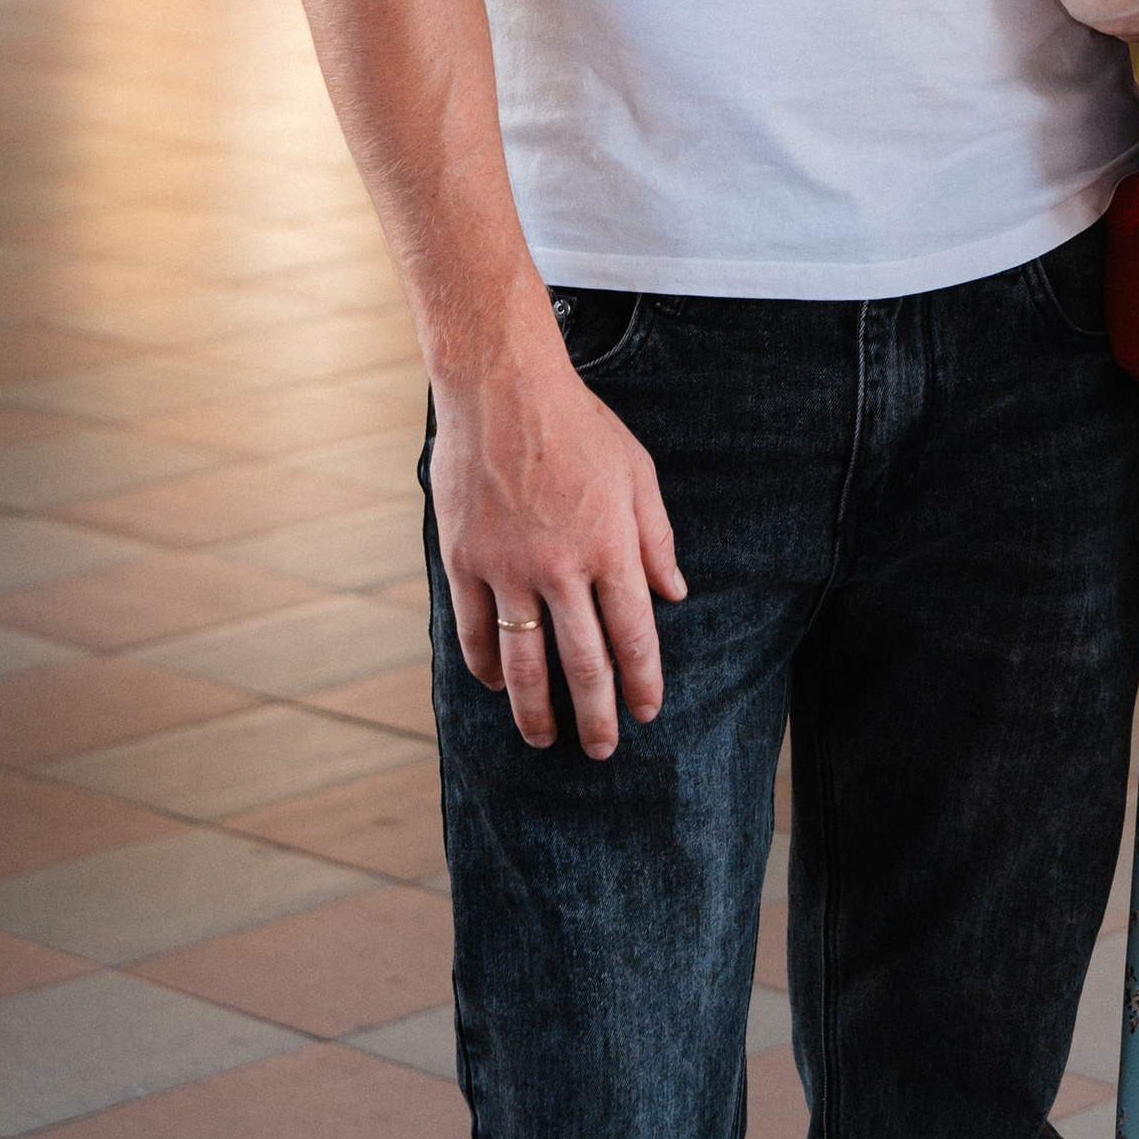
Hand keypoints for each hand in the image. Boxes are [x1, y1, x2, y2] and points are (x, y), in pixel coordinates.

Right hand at [430, 330, 685, 760]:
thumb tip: (673, 594)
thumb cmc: (579, 426)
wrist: (503, 388)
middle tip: (601, 750)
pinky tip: (498, 684)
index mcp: (610, 546)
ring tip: (544, 738)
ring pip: (523, 662)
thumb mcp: (636, 472)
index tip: (646, 712)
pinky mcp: (464, 561)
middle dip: (595, 715)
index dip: (641, 682)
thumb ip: (656, 539)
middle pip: (582, 662)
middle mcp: (561, 566)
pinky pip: (475, 631)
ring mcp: (507, 567)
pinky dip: (486, 666)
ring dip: (535, 710)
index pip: (633, 636)